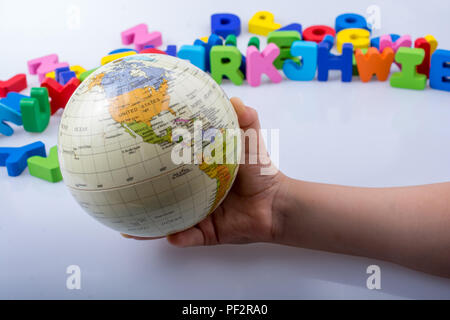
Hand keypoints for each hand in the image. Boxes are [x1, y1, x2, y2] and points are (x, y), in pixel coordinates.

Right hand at [123, 97, 286, 245]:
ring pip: (168, 222)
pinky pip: (190, 238)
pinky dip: (180, 238)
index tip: (130, 153)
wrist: (276, 203)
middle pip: (161, 197)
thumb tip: (234, 98)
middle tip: (118, 190)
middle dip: (139, 196)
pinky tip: (171, 237)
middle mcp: (192, 196)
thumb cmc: (261, 172)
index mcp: (196, 174)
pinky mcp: (207, 234)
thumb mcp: (250, 142)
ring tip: (127, 228)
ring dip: (148, 227)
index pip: (169, 168)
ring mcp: (198, 216)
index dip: (149, 162)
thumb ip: (245, 120)